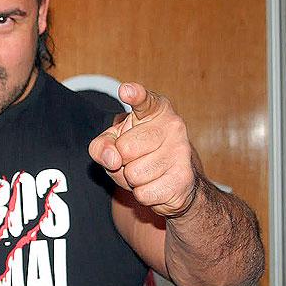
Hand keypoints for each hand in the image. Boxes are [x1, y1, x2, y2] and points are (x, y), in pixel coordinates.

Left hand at [88, 83, 195, 216]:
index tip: (126, 91)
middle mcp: (173, 125)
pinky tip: (156, 185)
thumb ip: (101, 146)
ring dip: (132, 180)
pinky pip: (144, 193)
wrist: (176, 181)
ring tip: (146, 172)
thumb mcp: (113, 144)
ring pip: (133, 174)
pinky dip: (143, 194)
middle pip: (124, 149)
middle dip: (121, 161)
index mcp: (155, 109)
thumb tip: (112, 158)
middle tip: (135, 159)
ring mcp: (181, 151)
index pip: (144, 100)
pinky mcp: (184, 177)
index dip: (135, 95)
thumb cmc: (139, 153)